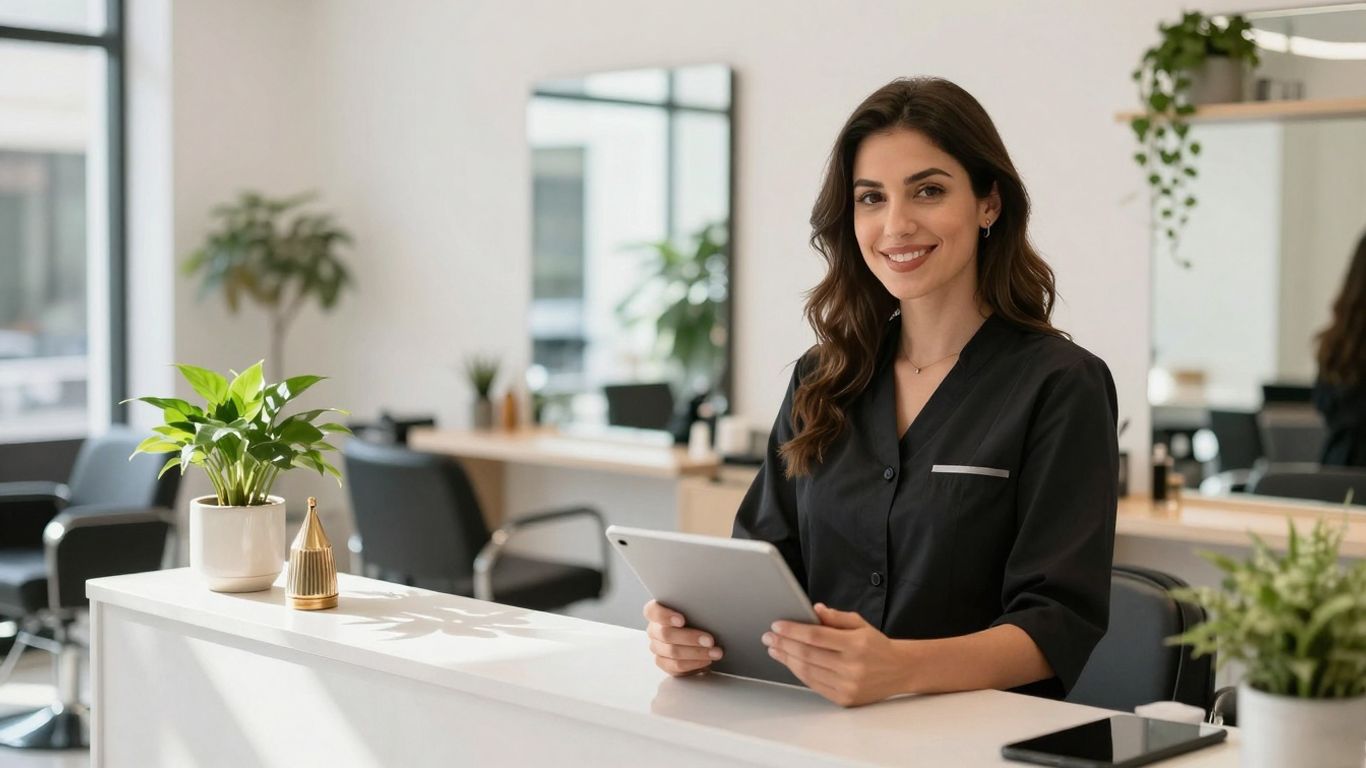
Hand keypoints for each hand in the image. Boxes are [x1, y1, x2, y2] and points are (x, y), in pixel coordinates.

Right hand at [643, 599, 723, 676]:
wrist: (703, 637)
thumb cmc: (698, 619)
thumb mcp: (696, 609)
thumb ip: (694, 607)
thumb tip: (708, 607)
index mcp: (656, 612)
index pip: (652, 611)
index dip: (665, 616)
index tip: (681, 620)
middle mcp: (654, 630)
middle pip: (666, 634)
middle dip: (690, 638)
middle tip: (710, 640)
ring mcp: (658, 648)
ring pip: (673, 652)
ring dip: (697, 653)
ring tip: (715, 652)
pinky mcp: (665, 663)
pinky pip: (676, 667)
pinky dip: (694, 664)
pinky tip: (706, 660)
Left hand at [764, 603, 907, 706]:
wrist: (899, 670)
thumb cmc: (877, 646)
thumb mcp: (860, 624)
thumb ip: (836, 617)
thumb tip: (814, 610)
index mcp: (856, 644)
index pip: (816, 636)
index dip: (792, 630)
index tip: (777, 625)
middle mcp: (852, 667)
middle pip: (807, 654)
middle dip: (784, 644)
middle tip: (769, 637)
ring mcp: (848, 685)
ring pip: (807, 671)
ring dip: (787, 659)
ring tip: (775, 649)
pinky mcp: (844, 699)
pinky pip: (814, 685)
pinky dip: (799, 673)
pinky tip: (790, 662)